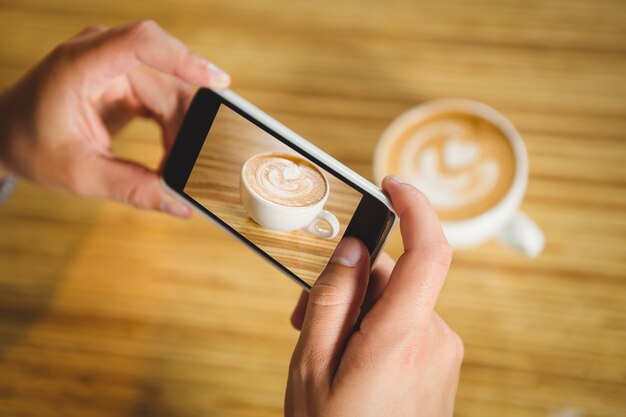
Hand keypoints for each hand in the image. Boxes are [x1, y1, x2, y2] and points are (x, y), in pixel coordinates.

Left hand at [0, 21, 229, 215]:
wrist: (9, 133)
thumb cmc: (32, 145)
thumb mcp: (80, 173)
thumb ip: (131, 188)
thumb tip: (179, 205)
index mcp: (81, 64)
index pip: (142, 43)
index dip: (184, 58)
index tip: (218, 83)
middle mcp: (104, 54)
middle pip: (169, 76)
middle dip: (191, 120)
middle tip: (201, 162)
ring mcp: (118, 64)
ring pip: (175, 89)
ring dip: (185, 128)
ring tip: (181, 166)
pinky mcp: (128, 78)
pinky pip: (167, 97)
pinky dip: (176, 126)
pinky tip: (174, 153)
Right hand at [286, 176, 462, 416]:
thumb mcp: (312, 365)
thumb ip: (332, 299)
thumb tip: (355, 248)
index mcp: (402, 337)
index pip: (429, 252)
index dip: (414, 208)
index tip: (390, 185)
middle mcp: (435, 340)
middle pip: (394, 278)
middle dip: (352, 284)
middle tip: (307, 315)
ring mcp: (443, 355)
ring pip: (398, 303)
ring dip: (361, 312)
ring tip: (325, 350)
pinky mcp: (441, 364)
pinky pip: (408, 326)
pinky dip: (378, 329)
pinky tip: (352, 359)